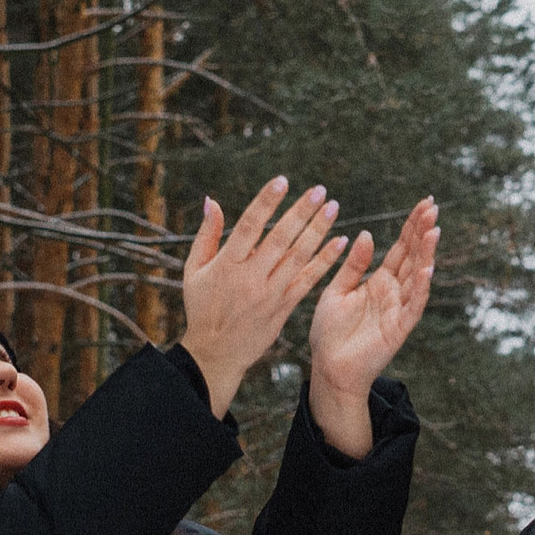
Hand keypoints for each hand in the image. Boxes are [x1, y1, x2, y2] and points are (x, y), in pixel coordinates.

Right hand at [178, 178, 347, 418]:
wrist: (216, 353)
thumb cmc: (202, 307)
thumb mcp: (193, 270)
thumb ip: (206, 235)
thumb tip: (211, 200)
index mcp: (226, 264)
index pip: (248, 226)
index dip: (266, 202)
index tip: (282, 181)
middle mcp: (250, 277)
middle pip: (280, 238)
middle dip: (301, 212)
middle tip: (320, 190)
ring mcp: (269, 294)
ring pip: (298, 257)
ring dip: (318, 230)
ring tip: (333, 207)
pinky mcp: (284, 308)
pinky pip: (308, 281)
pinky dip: (325, 261)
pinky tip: (341, 242)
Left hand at [307, 197, 439, 455]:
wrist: (328, 368)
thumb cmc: (331, 332)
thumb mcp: (337, 290)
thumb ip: (354, 265)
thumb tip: (368, 234)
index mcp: (379, 280)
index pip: (401, 248)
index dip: (412, 226)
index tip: (424, 203)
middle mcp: (393, 291)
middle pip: (413, 256)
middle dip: (423, 232)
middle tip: (433, 207)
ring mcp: (398, 309)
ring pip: (417, 276)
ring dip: (426, 254)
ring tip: (433, 230)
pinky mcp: (399, 327)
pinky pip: (413, 305)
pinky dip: (420, 286)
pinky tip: (426, 267)